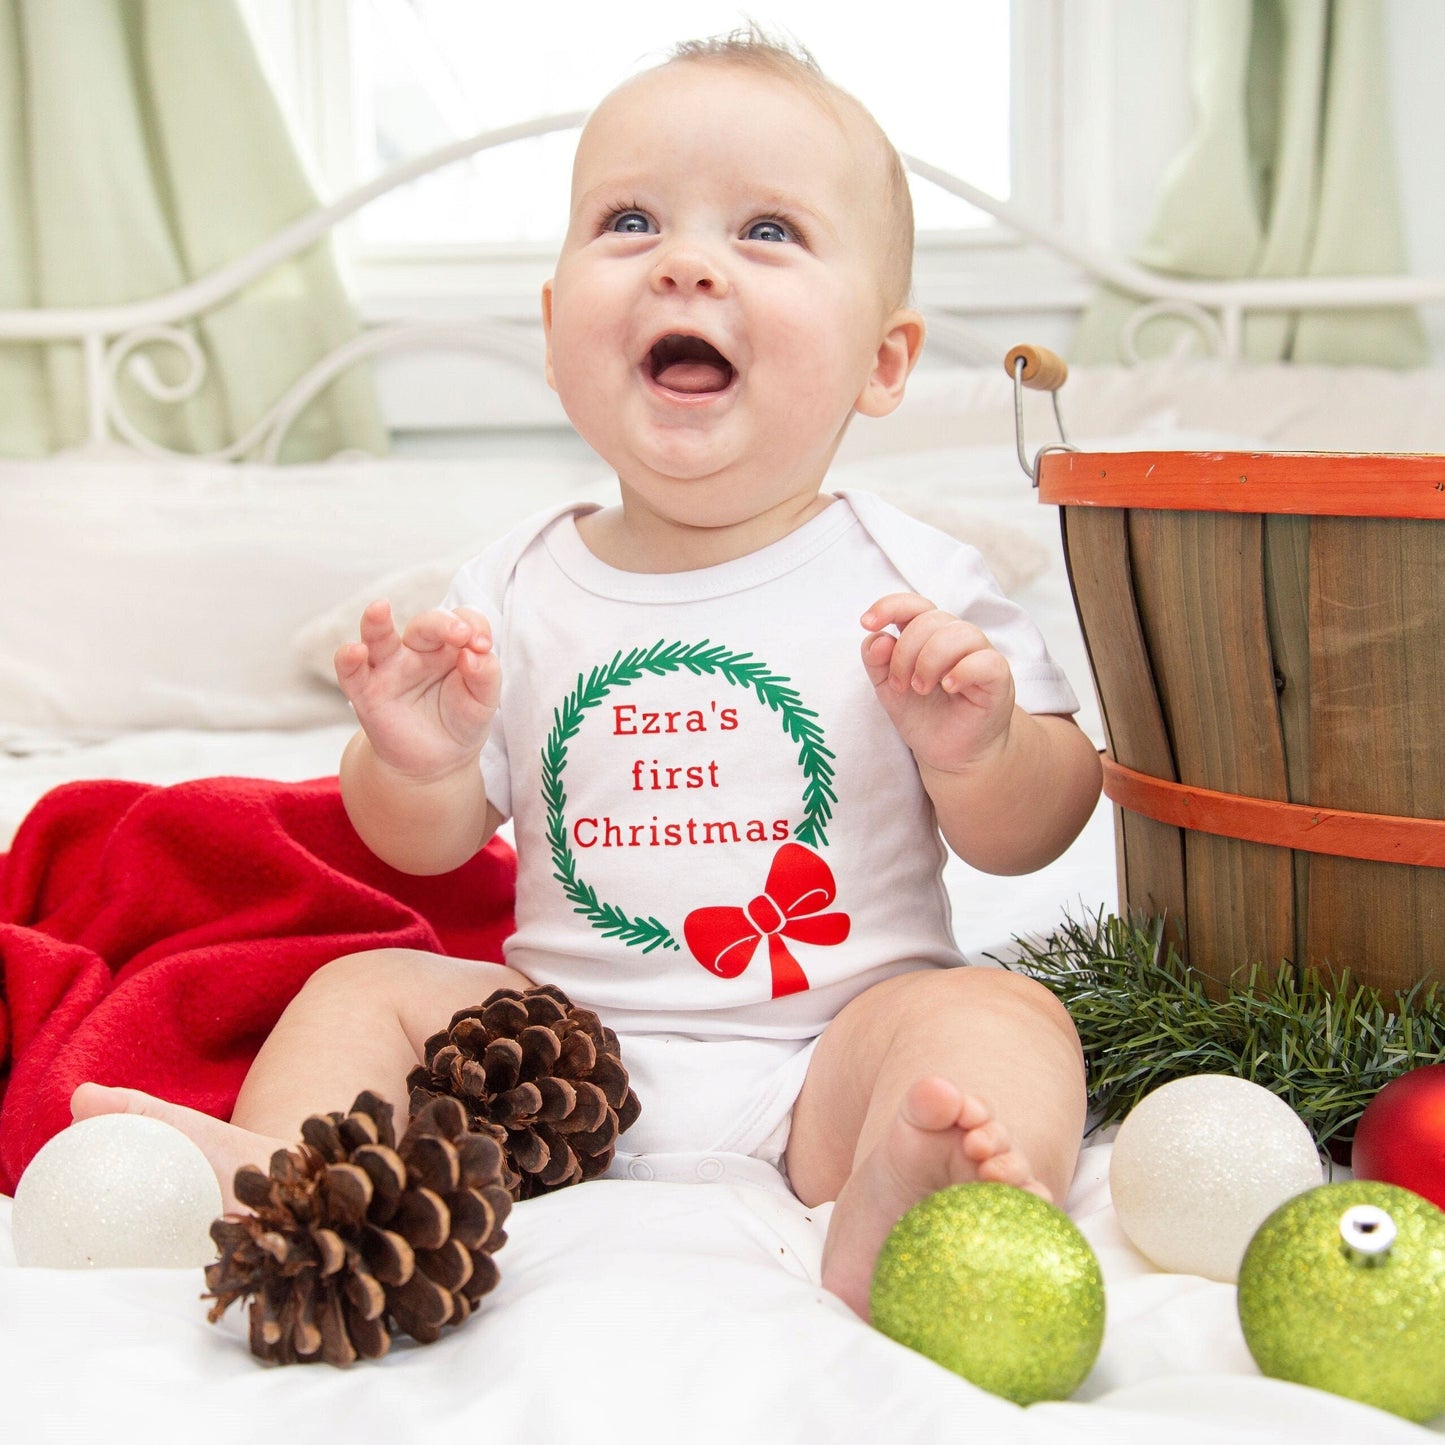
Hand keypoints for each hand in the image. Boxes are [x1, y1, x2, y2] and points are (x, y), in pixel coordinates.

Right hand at [334, 600, 500, 779]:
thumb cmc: (461, 722)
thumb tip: (474, 653)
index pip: (462, 620)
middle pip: (425, 624)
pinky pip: (351, 672)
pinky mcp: (366, 692)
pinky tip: (354, 652)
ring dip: (376, 621)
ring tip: (379, 608)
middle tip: (462, 634)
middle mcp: (419, 651)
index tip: (484, 645)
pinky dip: (347, 660)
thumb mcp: (483, 702)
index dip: (474, 624)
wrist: (436, 763)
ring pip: (378, 637)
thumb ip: (486, 675)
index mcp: (450, 647)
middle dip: (442, 624)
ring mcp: (390, 668)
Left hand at [860, 592, 1015, 773]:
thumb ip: (877, 660)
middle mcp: (955, 638)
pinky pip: (985, 661)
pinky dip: (961, 671)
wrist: (951, 753)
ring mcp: (979, 654)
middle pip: (930, 620)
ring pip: (959, 633)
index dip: (890, 606)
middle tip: (902, 686)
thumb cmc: (923, 714)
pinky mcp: (998, 677)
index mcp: (928, 635)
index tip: (867, 623)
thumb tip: (878, 637)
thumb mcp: (888, 687)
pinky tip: (948, 687)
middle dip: (905, 653)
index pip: (914, 605)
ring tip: (921, 689)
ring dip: (930, 661)